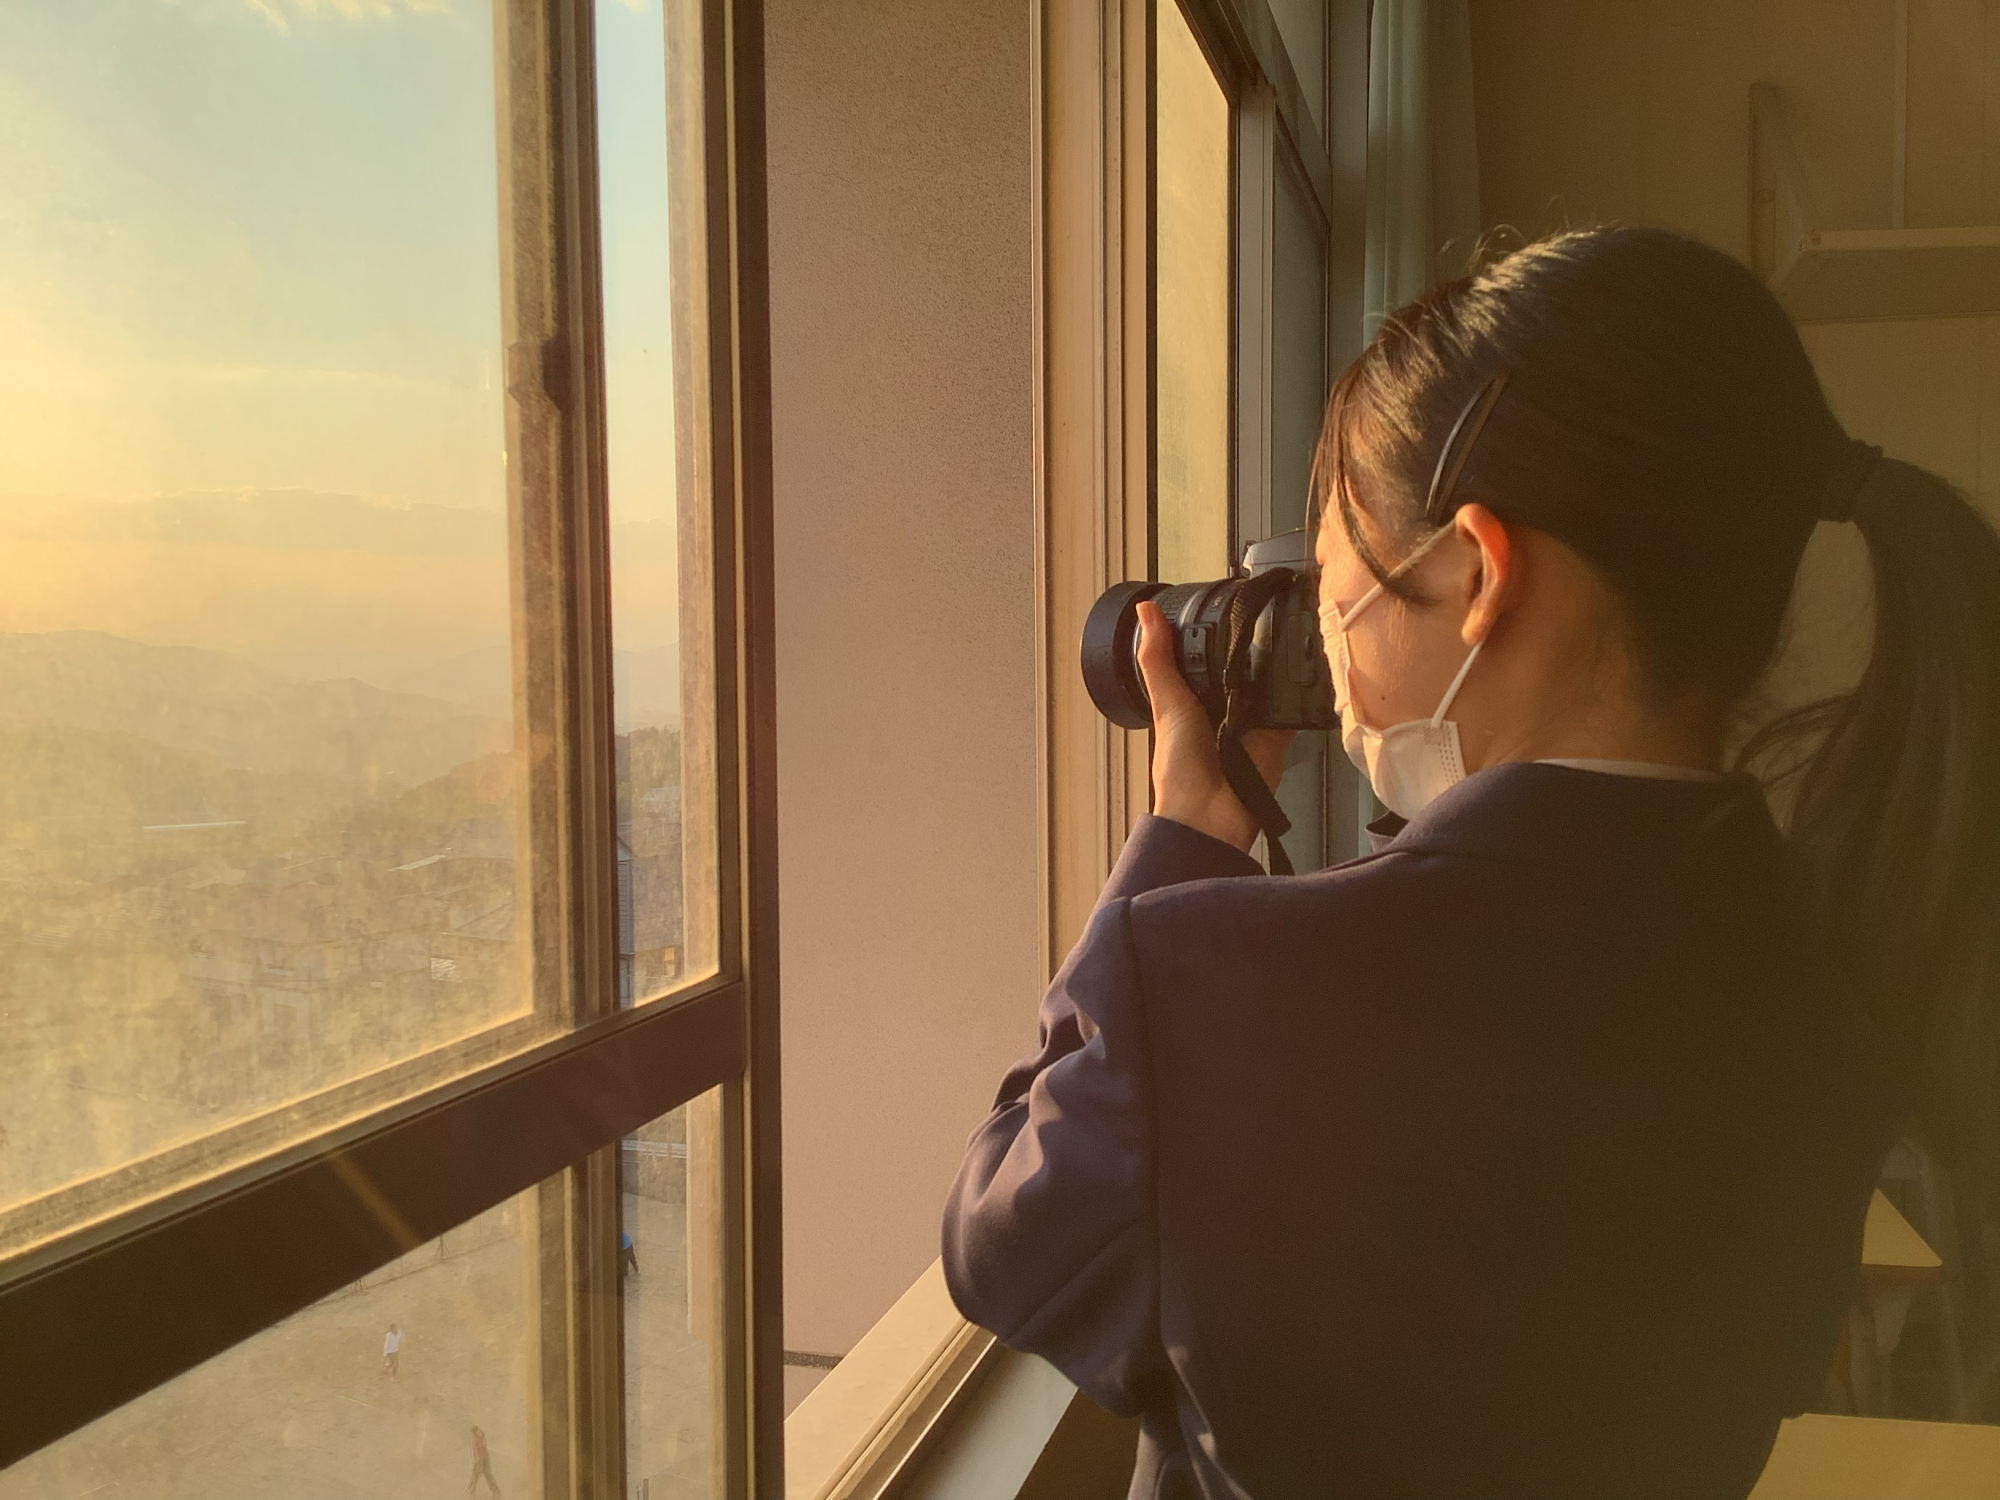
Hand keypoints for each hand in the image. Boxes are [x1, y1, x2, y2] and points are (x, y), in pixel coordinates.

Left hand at [1135, 600, 1293, 852]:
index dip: (1214, 633)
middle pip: (1241, 666)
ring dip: (1275, 668)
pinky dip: (1297, 695)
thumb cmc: (1180, 771)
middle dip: (1251, 647)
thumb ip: (1158, 660)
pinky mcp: (1277, 736)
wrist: (1211, 818)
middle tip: (1264, 612)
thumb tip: (1144, 612)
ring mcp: (1252, 722)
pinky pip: (1292, 709)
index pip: (1205, 655)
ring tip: (1285, 635)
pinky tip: (1302, 673)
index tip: (1225, 601)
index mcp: (1191, 699)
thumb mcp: (1167, 704)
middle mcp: (1222, 707)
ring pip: (1269, 683)